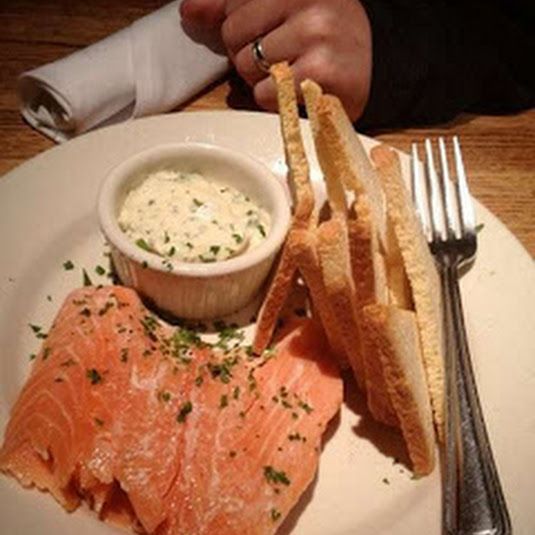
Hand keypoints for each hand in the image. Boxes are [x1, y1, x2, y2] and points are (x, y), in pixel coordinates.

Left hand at [180, 0, 371, 121]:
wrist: (372, 64)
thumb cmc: (320, 36)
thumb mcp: (279, 9)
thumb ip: (231, 6)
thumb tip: (189, 11)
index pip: (231, 6)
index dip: (240, 29)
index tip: (268, 33)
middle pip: (234, 36)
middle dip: (248, 56)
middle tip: (279, 59)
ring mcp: (317, 32)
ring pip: (247, 67)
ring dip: (261, 81)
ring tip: (289, 75)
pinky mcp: (322, 71)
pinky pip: (267, 94)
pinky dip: (275, 101)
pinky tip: (298, 91)